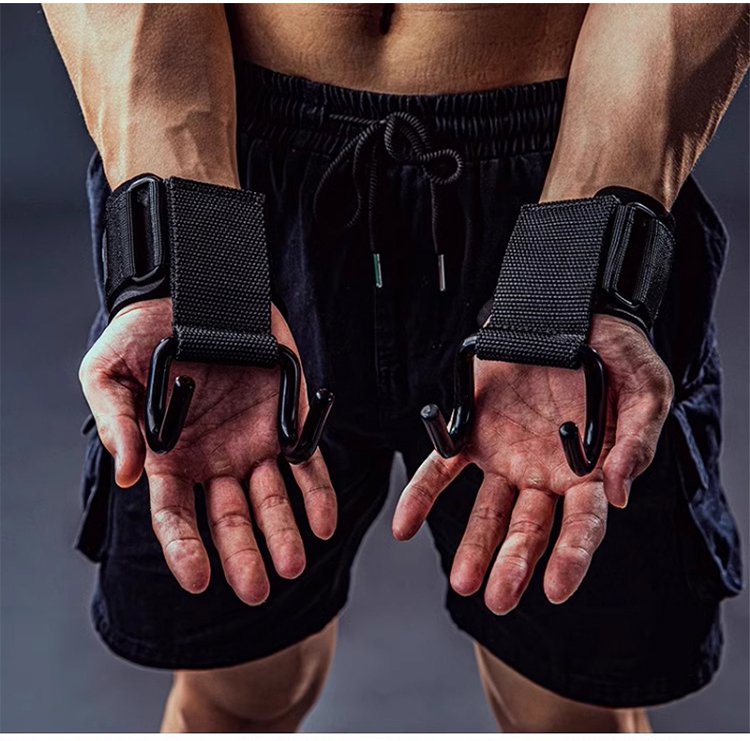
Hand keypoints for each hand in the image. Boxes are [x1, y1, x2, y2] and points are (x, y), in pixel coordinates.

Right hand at [79, 298, 335, 604]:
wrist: (195, 289)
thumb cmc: (143, 333)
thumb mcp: (109, 371)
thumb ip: (117, 421)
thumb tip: (125, 474)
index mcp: (170, 458)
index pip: (176, 516)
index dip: (185, 548)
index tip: (199, 578)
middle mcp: (214, 460)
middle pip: (229, 518)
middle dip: (243, 555)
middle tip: (258, 588)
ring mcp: (254, 443)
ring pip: (272, 500)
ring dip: (285, 532)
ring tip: (295, 561)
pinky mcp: (289, 420)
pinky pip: (307, 463)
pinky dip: (317, 493)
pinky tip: (324, 522)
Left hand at [393, 314, 672, 613]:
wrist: (565, 311)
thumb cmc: (615, 352)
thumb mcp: (645, 389)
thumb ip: (636, 441)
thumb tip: (619, 493)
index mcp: (588, 471)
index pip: (582, 524)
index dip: (571, 556)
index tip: (555, 588)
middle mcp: (545, 474)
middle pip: (529, 528)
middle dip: (515, 563)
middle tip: (497, 597)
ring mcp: (506, 457)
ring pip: (486, 510)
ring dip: (473, 545)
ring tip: (462, 581)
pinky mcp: (472, 433)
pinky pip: (442, 468)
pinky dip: (421, 495)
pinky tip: (404, 525)